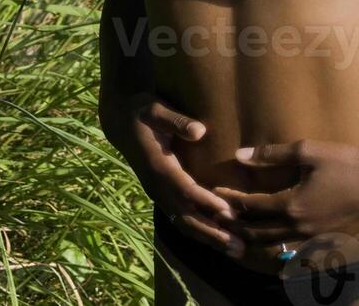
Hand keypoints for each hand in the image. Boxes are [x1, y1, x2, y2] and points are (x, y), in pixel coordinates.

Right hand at [99, 90, 244, 255]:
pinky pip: (181, 219)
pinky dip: (200, 231)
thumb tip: (200, 130)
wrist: (119, 121)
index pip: (185, 189)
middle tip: (239, 245)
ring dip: (209, 238)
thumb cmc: (142, 112)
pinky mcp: (161, 195)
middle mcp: (157, 186)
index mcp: (158, 167)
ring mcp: (158, 193)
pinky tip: (218, 239)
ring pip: (184, 223)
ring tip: (236, 250)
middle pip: (186, 216)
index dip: (206, 201)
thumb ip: (176, 120)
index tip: (229, 212)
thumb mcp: (155, 109)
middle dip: (212, 232)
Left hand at [213, 139, 358, 247]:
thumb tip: (240, 154)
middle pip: (257, 233)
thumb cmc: (346, 162)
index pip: (251, 206)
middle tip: (217, 219)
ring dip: (252, 240)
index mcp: (292, 205)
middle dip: (235, 226)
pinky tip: (273, 243)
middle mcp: (299, 228)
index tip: (215, 192)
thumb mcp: (307, 151)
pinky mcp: (327, 241)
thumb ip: (272, 154)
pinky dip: (278, 247)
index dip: (231, 199)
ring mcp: (314, 238)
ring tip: (236, 235)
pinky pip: (294, 250)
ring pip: (274, 246)